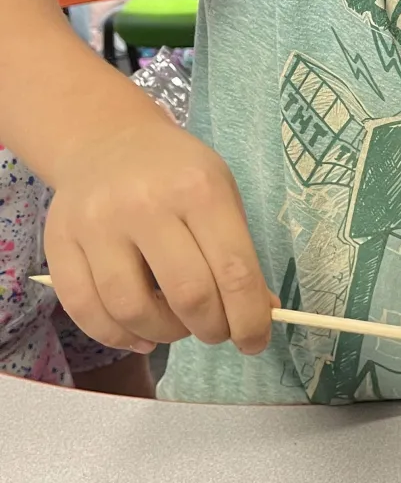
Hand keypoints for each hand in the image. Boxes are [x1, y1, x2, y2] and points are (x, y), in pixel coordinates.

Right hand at [44, 116, 274, 356]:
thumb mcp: (221, 195)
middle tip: (217, 331)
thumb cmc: (174, 172)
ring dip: (164, 335)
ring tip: (176, 326)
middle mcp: (145, 204)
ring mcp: (96, 224)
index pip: (233, 271)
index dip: (249, 319)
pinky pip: (85, 310)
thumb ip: (239, 254)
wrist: (105, 140)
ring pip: (132, 310)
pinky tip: (138, 333)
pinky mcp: (59, 242)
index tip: (255, 342)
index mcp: (198, 189)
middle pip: (187, 296)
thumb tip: (258, 313)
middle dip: (211, 329)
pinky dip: (116, 335)